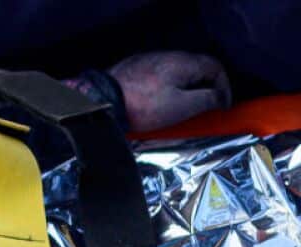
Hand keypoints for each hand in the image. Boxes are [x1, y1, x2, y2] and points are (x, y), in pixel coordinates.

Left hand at [109, 51, 231, 131]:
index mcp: (183, 62)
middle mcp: (166, 57)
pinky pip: (158, 79)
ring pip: (176, 75)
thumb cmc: (140, 105)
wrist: (101, 102)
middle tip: (205, 110)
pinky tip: (159, 106)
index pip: (215, 67)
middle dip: (205, 90)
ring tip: (182, 112)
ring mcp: (148, 62)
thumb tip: (219, 97)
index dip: (224, 87)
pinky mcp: (133, 72)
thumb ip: (207, 99)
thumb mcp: (182, 106)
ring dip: (185, 91)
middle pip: (196, 70)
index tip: (222, 106)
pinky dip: (166, 91)